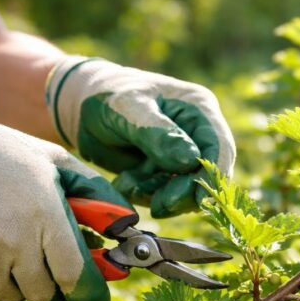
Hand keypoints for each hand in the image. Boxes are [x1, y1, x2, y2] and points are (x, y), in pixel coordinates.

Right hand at [0, 101, 135, 300]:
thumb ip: (98, 195)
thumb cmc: (4, 156)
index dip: (90, 296)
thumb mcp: (58, 163)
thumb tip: (129, 224)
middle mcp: (16, 243)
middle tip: (49, 264)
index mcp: (47, 217)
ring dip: (21, 282)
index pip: (76, 277)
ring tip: (13, 248)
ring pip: (16, 296)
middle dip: (55, 286)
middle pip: (47, 294)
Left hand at [46, 57, 235, 217]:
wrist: (80, 106)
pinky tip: (125, 182)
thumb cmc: (106, 96)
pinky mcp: (166, 171)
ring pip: (186, 190)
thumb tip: (190, 161)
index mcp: (199, 109)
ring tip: (128, 183)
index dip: (212, 177)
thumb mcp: (128, 109)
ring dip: (159, 195)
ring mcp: (182, 154)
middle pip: (207, 174)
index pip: (219, 148)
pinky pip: (165, 194)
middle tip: (159, 205)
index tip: (196, 199)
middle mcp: (197, 132)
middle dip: (183, 193)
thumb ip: (159, 134)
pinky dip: (146, 194)